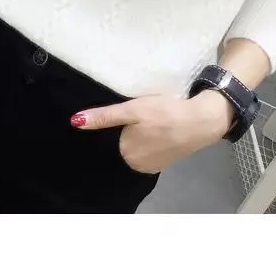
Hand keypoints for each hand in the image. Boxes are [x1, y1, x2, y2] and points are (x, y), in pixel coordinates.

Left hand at [70, 91, 233, 173]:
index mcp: (126, 153)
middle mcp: (136, 165)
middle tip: (147, 115)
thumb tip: (74, 122)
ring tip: (156, 122)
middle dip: (132, 130)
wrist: (201, 121)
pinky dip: (155, 141)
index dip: (123, 124)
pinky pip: (151, 151)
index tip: (135, 115)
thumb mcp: (133, 109)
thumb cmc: (165, 113)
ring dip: (144, 136)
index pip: (113, 138)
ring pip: (139, 147)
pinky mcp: (165, 163)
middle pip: (126, 143)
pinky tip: (163, 131)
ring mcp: (152, 166)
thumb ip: (105, 117)